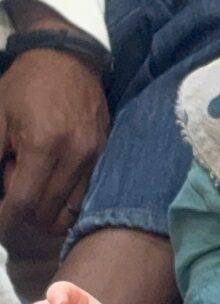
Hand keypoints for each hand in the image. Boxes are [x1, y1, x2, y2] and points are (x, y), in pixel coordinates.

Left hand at [0, 48, 108, 237]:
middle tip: (14, 199)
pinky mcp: (105, 161)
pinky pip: (86, 199)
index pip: (23, 201)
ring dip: (48, 216)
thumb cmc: (27, 85)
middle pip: (47, 213)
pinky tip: (54, 193)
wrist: (69, 61)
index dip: (6, 221)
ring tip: (35, 199)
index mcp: (42, 144)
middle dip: (25, 216)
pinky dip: (67, 206)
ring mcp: (94, 160)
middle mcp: (74, 157)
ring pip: (70, 213)